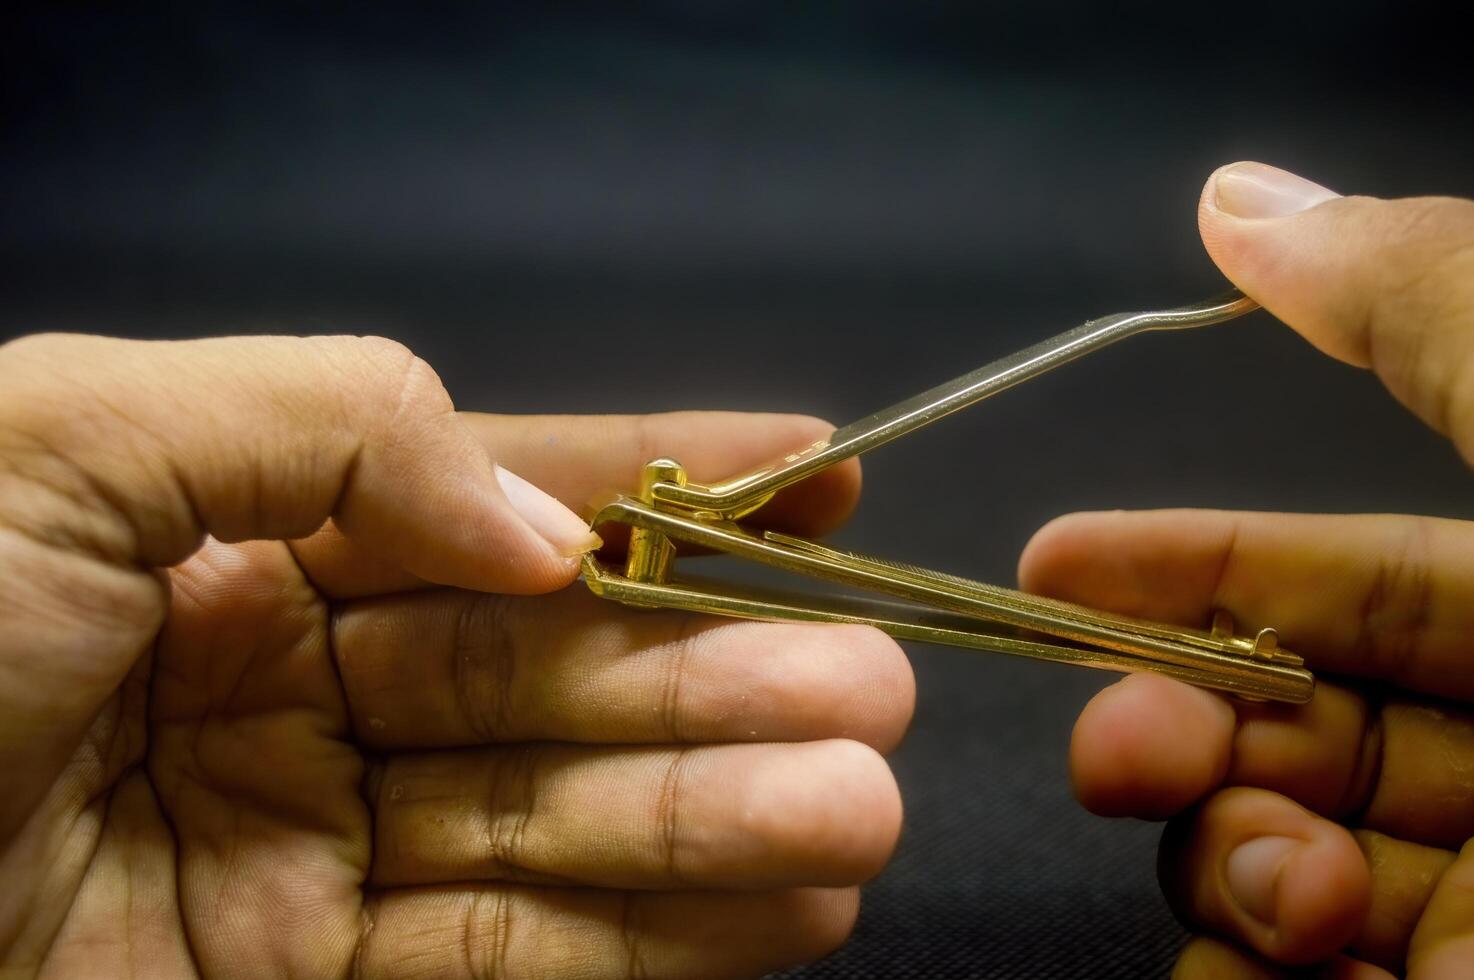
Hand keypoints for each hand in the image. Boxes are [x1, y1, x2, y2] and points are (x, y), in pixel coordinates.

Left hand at [0, 335, 913, 978]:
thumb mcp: (70, 440)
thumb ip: (334, 424)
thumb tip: (546, 529)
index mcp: (242, 532)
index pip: (495, 498)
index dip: (665, 486)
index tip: (822, 475)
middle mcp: (295, 683)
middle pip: (554, 674)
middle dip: (723, 672)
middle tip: (879, 678)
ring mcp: (308, 851)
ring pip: (556, 825)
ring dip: (723, 811)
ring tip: (864, 800)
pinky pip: (513, 962)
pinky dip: (656, 936)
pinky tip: (786, 904)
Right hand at [1020, 163, 1473, 977]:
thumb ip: (1429, 307)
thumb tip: (1239, 196)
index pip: (1346, 590)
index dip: (1185, 567)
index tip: (1056, 566)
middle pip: (1289, 742)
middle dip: (1175, 730)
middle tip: (1123, 749)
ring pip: (1279, 884)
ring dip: (1223, 875)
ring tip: (1289, 890)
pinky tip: (1274, 977)